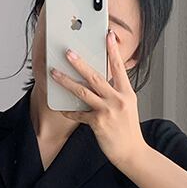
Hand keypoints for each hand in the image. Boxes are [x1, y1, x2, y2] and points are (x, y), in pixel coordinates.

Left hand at [50, 30, 146, 168]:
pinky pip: (79, 114)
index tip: (108, 35)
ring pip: (83, 92)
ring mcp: (108, 111)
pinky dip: (69, 110)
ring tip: (54, 73)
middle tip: (68, 52)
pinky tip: (61, 107)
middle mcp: (118, 99)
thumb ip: (117, 92)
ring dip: (66, 81)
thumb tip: (103, 78)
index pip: (119, 67)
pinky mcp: (98, 123)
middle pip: (96, 76)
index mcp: (126, 93)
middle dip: (80, 63)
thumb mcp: (127, 106)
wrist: (132, 152)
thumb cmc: (128, 129)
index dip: (113, 50)